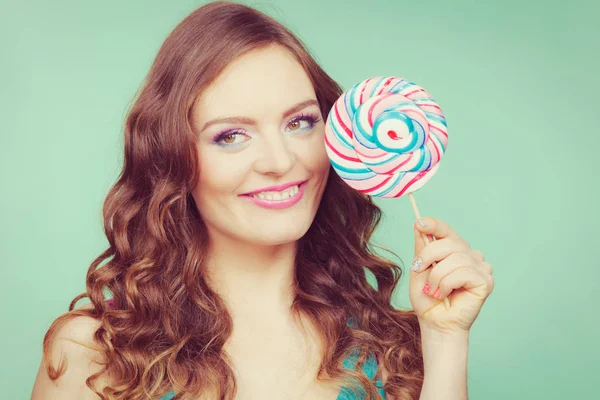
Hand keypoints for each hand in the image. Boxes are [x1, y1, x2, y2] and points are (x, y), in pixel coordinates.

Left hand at [408, 217, 493, 334]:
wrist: (435, 323)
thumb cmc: (428, 299)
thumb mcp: (419, 270)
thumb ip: (422, 248)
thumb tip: (419, 223)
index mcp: (454, 250)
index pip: (446, 231)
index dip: (434, 225)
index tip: (420, 223)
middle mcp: (470, 255)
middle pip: (449, 242)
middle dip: (429, 255)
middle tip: (419, 270)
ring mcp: (481, 267)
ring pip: (455, 258)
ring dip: (437, 276)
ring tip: (434, 290)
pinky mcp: (486, 281)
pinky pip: (463, 272)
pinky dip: (448, 284)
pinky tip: (446, 294)